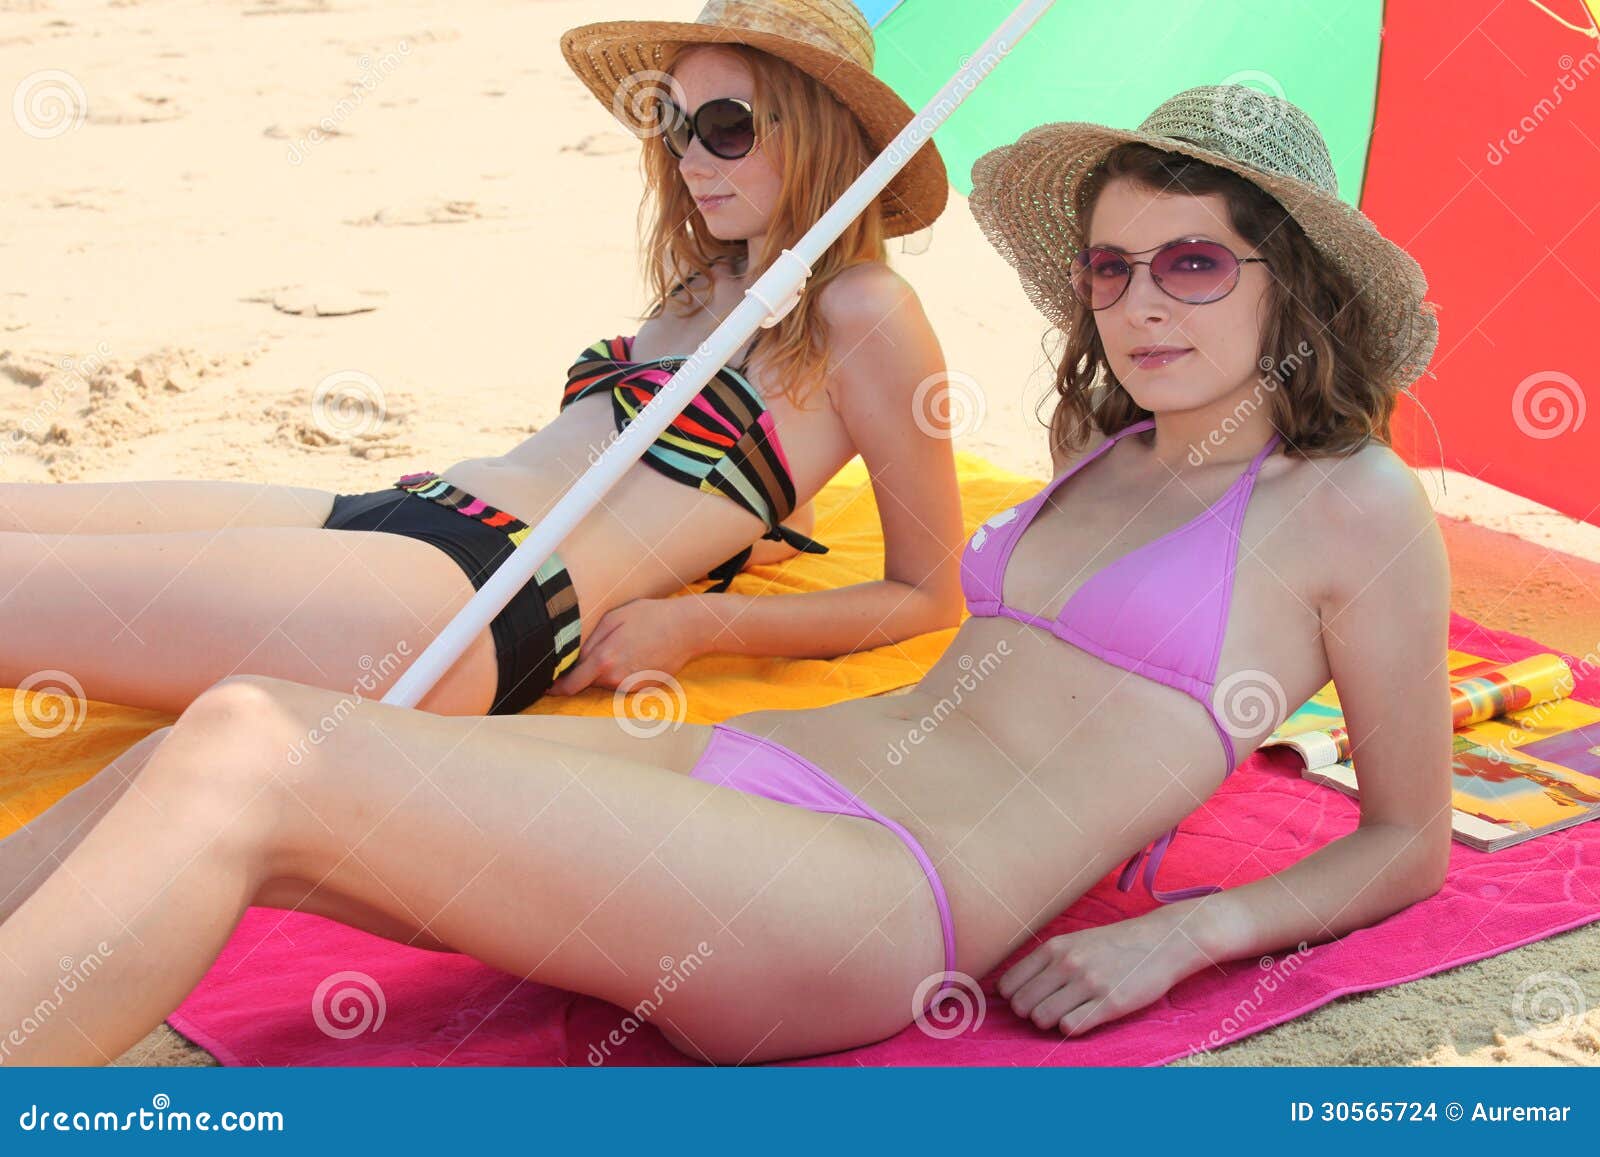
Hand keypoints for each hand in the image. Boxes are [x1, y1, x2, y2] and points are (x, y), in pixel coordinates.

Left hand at [546, 597, 702, 695]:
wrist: (688, 628)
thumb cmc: (650, 617)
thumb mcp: (614, 618)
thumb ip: (589, 641)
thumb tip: (571, 659)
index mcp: (604, 660)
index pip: (570, 684)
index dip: (555, 687)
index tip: (545, 687)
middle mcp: (616, 679)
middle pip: (589, 681)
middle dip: (587, 669)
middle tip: (601, 647)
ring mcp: (632, 686)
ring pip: (607, 681)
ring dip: (607, 669)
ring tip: (626, 646)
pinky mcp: (645, 689)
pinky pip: (624, 682)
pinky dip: (625, 671)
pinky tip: (639, 653)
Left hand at [997, 911, 1204, 1036]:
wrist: (1160, 942)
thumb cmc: (1113, 945)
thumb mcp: (1074, 942)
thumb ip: (1045, 962)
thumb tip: (1010, 989)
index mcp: (1054, 947)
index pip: (1008, 984)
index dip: (1014, 997)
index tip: (1028, 999)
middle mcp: (1067, 963)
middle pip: (1021, 1005)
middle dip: (1030, 1013)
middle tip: (1048, 1009)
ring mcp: (1088, 983)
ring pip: (1041, 1018)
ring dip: (1049, 1022)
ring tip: (1065, 1013)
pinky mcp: (1109, 1003)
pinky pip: (1070, 1027)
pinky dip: (1070, 1027)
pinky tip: (1083, 1017)